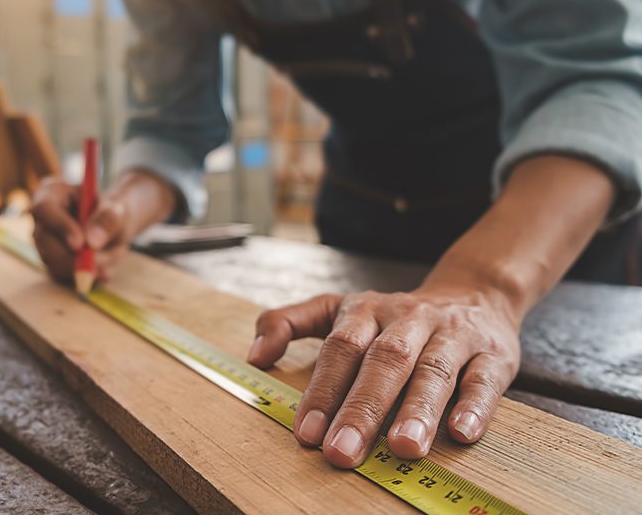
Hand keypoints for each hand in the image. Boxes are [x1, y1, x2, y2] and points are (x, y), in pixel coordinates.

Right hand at [30, 177, 130, 283]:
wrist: (111, 227)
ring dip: (81, 266)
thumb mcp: (116, 210)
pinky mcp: (48, 260)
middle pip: (44, 240)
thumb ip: (107, 220)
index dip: (61, 227)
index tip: (80, 244)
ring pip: (52, 260)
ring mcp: (41, 241)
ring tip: (106, 259)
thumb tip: (91, 242)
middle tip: (98, 265)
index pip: (44, 209)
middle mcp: (40, 218)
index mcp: (51, 194)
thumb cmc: (110, 212)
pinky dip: (81, 275)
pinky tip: (101, 271)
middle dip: (71, 256)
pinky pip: (59, 273)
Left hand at [246, 288, 520, 466]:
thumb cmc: (393, 317)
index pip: (341, 349)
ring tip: (402, 448)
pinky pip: (483, 379)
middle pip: (384, 361)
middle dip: (362, 409)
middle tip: (342, 452)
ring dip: (417, 410)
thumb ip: (290, 322)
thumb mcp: (338, 308)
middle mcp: (408, 319)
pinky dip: (474, 405)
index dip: (322, 390)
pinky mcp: (492, 354)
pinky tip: (461, 433)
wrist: (473, 294)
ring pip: (433, 370)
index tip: (305, 434)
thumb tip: (254, 356)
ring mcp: (452, 335)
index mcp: (366, 310)